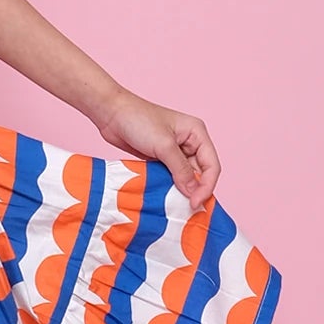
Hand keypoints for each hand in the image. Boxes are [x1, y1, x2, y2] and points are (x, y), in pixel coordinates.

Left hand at [93, 87, 219, 210]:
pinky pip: (171, 177)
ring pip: (185, 177)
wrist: (111, 114)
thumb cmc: (138, 121)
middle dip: (195, 190)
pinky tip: (164, 198)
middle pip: (201, 173)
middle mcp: (190, 142)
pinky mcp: (161, 158)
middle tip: (186, 209)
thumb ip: (180, 170)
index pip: (211, 165)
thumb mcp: (163, 146)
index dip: (206, 186)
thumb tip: (193, 193)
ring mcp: (175, 151)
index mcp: (197, 133)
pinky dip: (169, 187)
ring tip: (175, 206)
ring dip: (181, 191)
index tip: (195, 203)